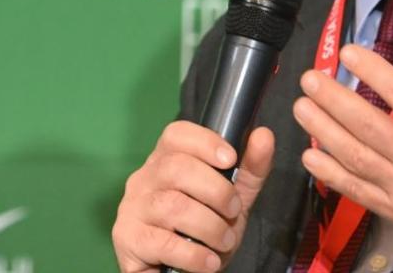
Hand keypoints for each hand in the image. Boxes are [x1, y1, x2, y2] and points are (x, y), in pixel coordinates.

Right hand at [111, 121, 274, 272]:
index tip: (231, 159)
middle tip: (233, 210)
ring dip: (209, 226)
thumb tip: (264, 134)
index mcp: (167, 158)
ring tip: (225, 240)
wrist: (183, 269)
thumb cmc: (206, 225)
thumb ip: (250, 168)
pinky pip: (162, 243)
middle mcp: (144, 177)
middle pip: (176, 168)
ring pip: (172, 206)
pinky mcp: (128, 240)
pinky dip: (194, 254)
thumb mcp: (234, 194)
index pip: (177, 134)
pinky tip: (209, 261)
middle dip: (215, 190)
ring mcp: (132, 208)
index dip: (205, 141)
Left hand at [292, 23, 392, 262]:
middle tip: (310, 78)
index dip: (372, 71)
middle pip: (367, 126)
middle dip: (333, 99)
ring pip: (355, 157)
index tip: (348, 52)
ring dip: (324, 130)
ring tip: (301, 106)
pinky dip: (329, 173)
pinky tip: (310, 154)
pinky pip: (355, 190)